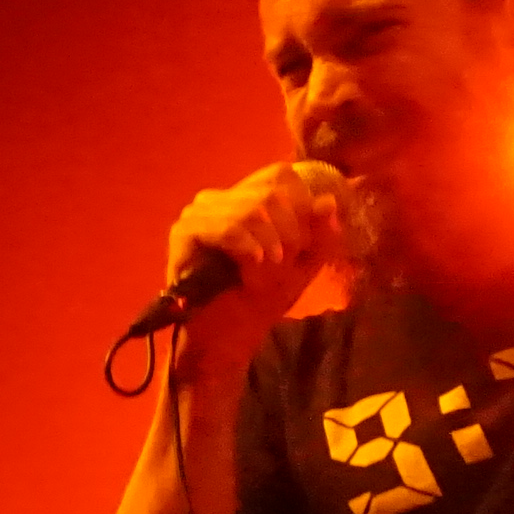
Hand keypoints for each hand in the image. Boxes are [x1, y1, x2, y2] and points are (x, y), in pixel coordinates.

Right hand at [163, 157, 349, 377]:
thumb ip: (322, 236)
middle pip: (272, 191)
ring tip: (265, 268)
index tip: (299, 244)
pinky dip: (247, 247)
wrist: (225, 338)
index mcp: (247, 200)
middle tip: (283, 261)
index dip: (300, 207)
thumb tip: (328, 200)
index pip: (281, 175)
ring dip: (270, 243)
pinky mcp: (185, 232)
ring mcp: (200, 213)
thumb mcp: (304, 268)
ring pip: (253, 208)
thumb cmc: (260, 302)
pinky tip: (252, 264)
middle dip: (289, 231)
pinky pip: (227, 227)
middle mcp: (222, 199)